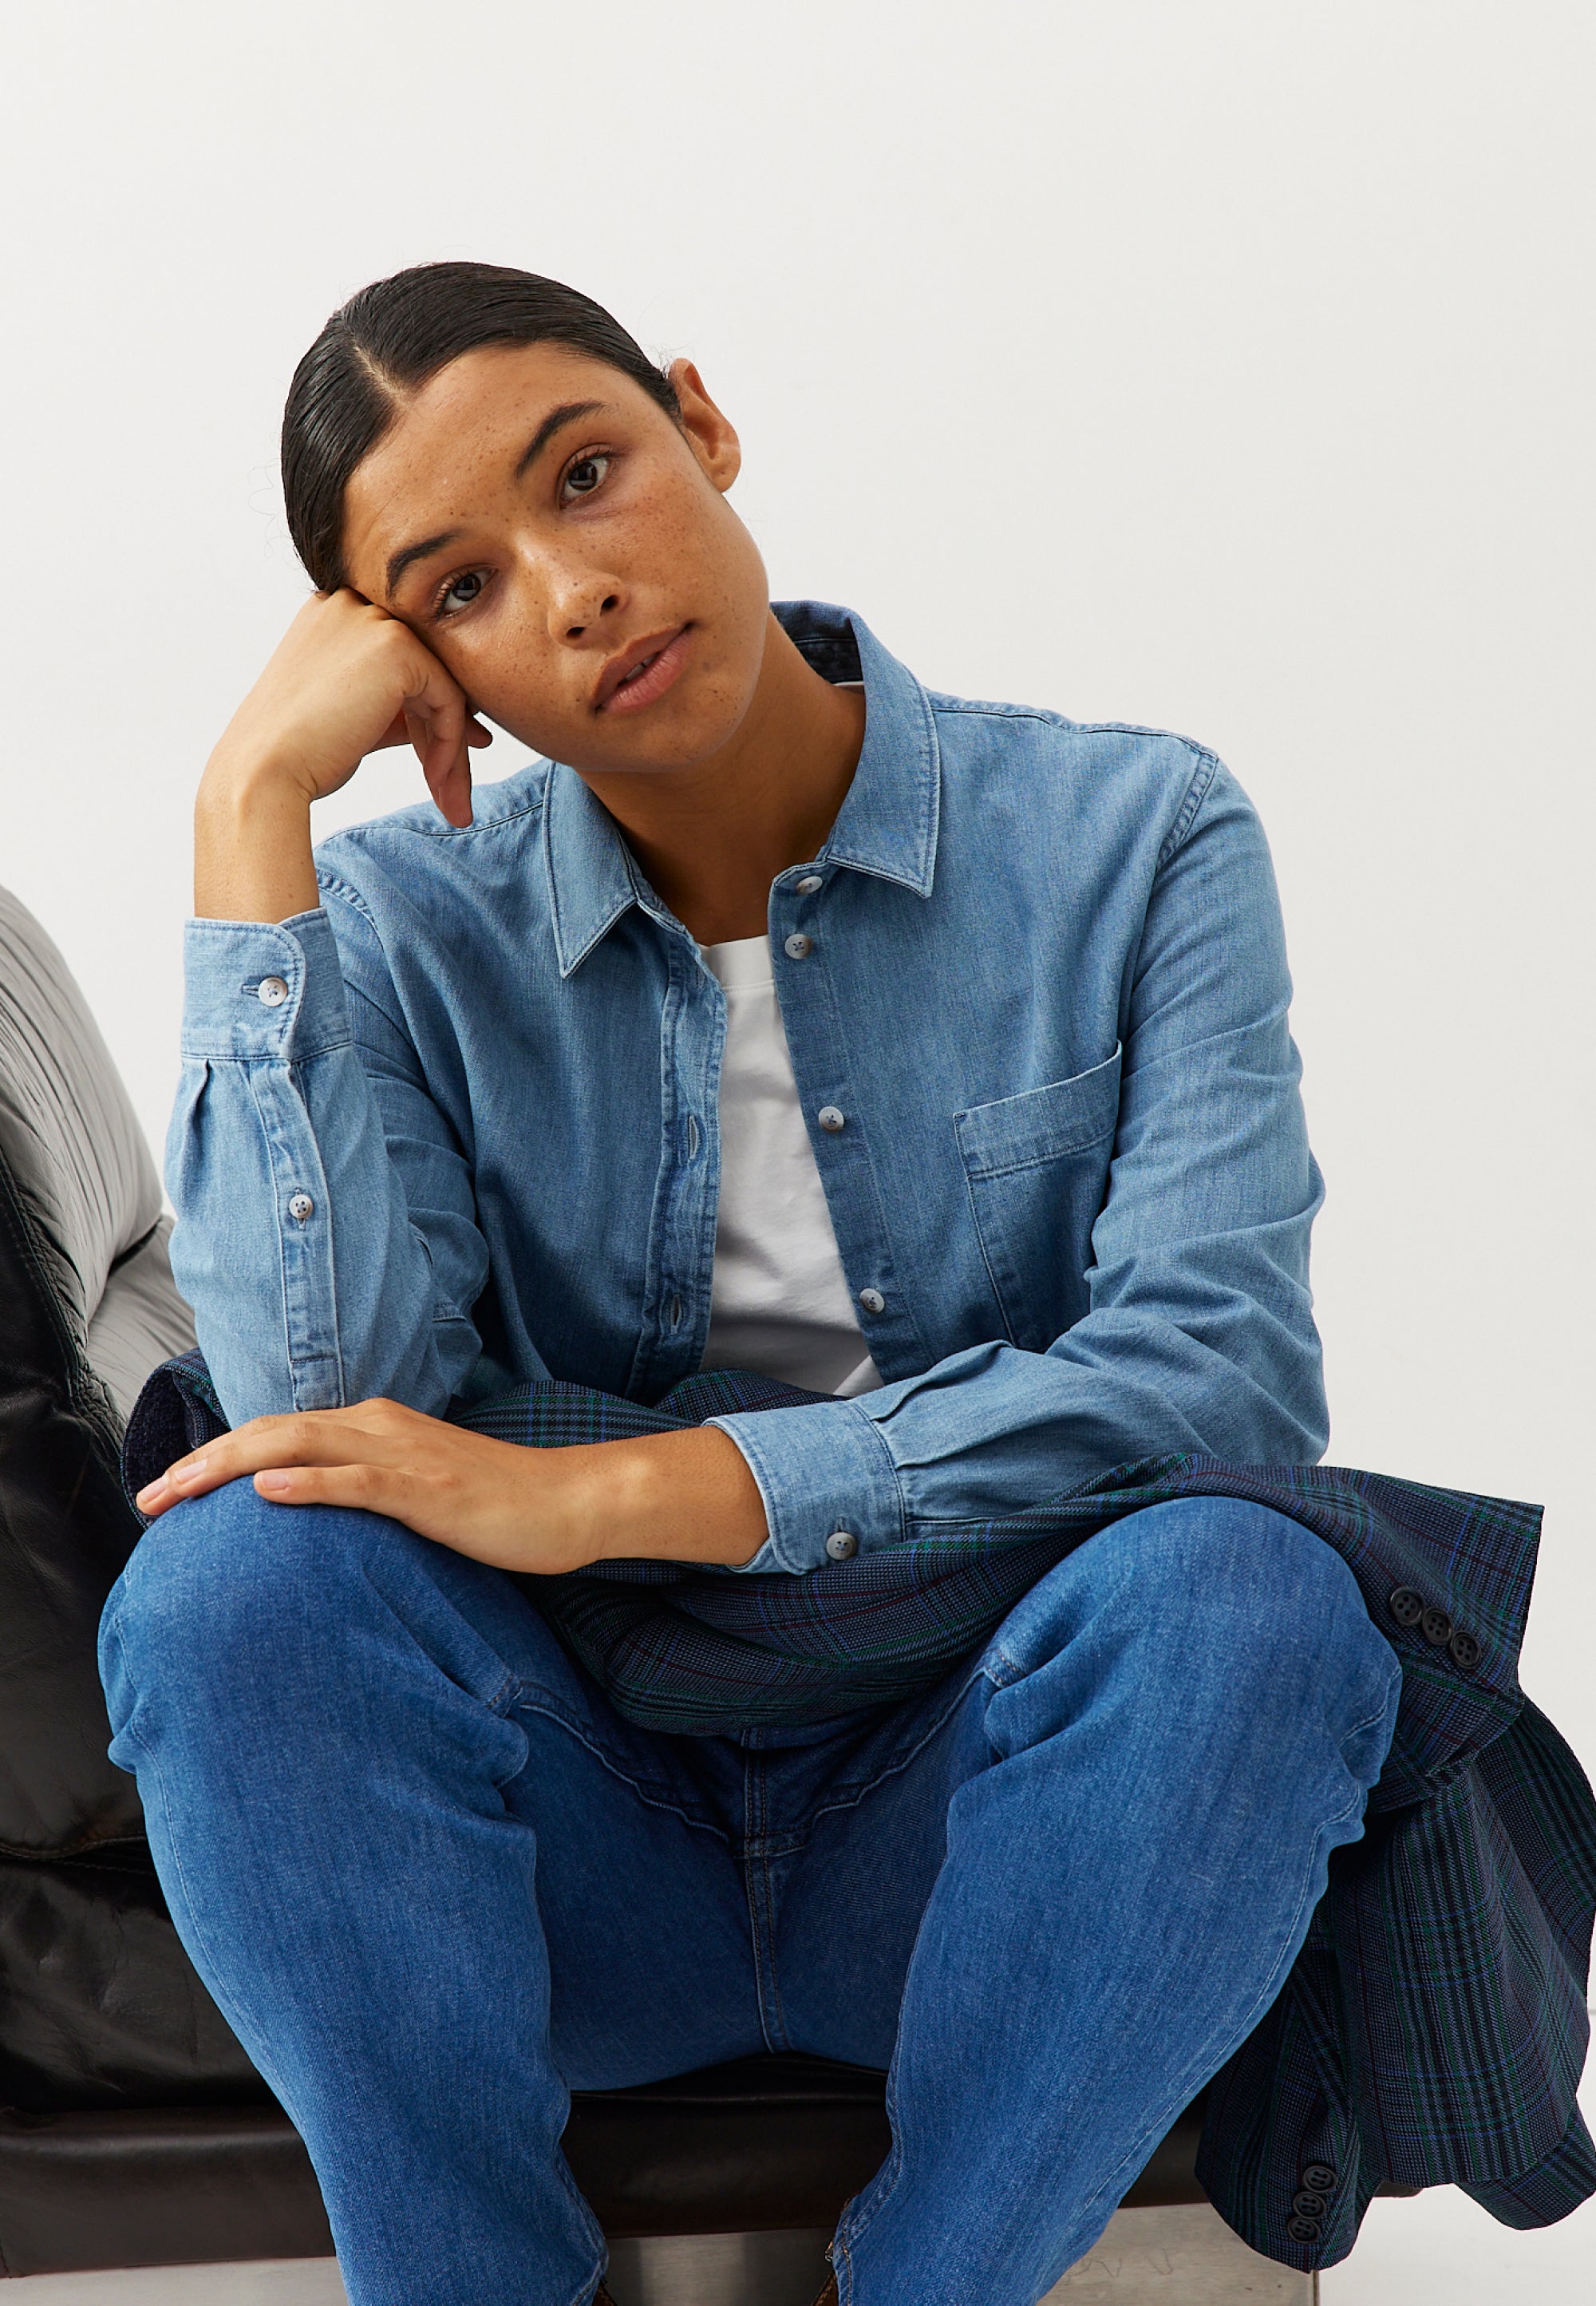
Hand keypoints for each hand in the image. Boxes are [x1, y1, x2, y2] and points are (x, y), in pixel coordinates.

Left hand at [135, 1397, 769, 1572]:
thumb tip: (307, 1509)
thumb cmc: (494, 1505)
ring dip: (231, 1468)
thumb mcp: (415, 1490)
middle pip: (270, 1434)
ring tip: (179, 1493)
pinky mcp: (427, 1489)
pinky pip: (357, 1482)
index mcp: (373, 1425)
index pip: (277, 1434)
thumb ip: (363, 1488)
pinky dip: (308, 1484)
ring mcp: (403, 1455)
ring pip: (299, 1448)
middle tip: (148, 1499)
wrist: (568, 1501)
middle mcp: (378, 1426)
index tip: (167, 1492)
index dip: (215, 1458)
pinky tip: (267, 1494)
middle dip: (202, 1464)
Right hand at [195, 591, 493, 920]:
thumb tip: (457, 724)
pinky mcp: (396, 645)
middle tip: (453, 788)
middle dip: (445, 733)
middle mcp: (349, 605)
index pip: (399, 662)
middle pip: (424, 670)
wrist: (265, 771)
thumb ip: (397, 710)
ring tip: (452, 799)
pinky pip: (448, 697)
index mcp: (330, 617)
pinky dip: (449, 743)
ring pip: (442, 685)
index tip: (440, 760)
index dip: (425, 713)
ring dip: (452, 746)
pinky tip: (436, 779)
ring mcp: (372, 619)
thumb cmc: (299, 755)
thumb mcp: (353, 720)